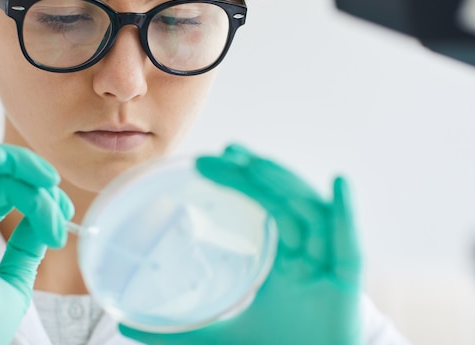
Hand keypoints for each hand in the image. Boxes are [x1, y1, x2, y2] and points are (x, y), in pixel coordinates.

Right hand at [0, 142, 72, 344]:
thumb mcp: (15, 279)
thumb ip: (26, 246)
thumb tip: (45, 216)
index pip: (10, 194)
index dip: (42, 198)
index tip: (65, 222)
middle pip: (0, 176)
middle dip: (39, 182)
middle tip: (62, 205)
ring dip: (19, 162)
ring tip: (48, 181)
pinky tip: (12, 166)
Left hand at [120, 144, 360, 344]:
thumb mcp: (222, 335)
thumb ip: (178, 331)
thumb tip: (125, 323)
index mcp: (281, 260)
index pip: (263, 209)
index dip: (243, 181)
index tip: (215, 158)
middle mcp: (306, 255)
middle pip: (285, 203)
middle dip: (258, 174)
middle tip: (228, 149)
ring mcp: (327, 267)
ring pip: (309, 216)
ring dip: (285, 185)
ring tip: (255, 164)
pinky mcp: (348, 287)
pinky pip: (349, 246)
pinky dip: (346, 214)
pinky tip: (338, 183)